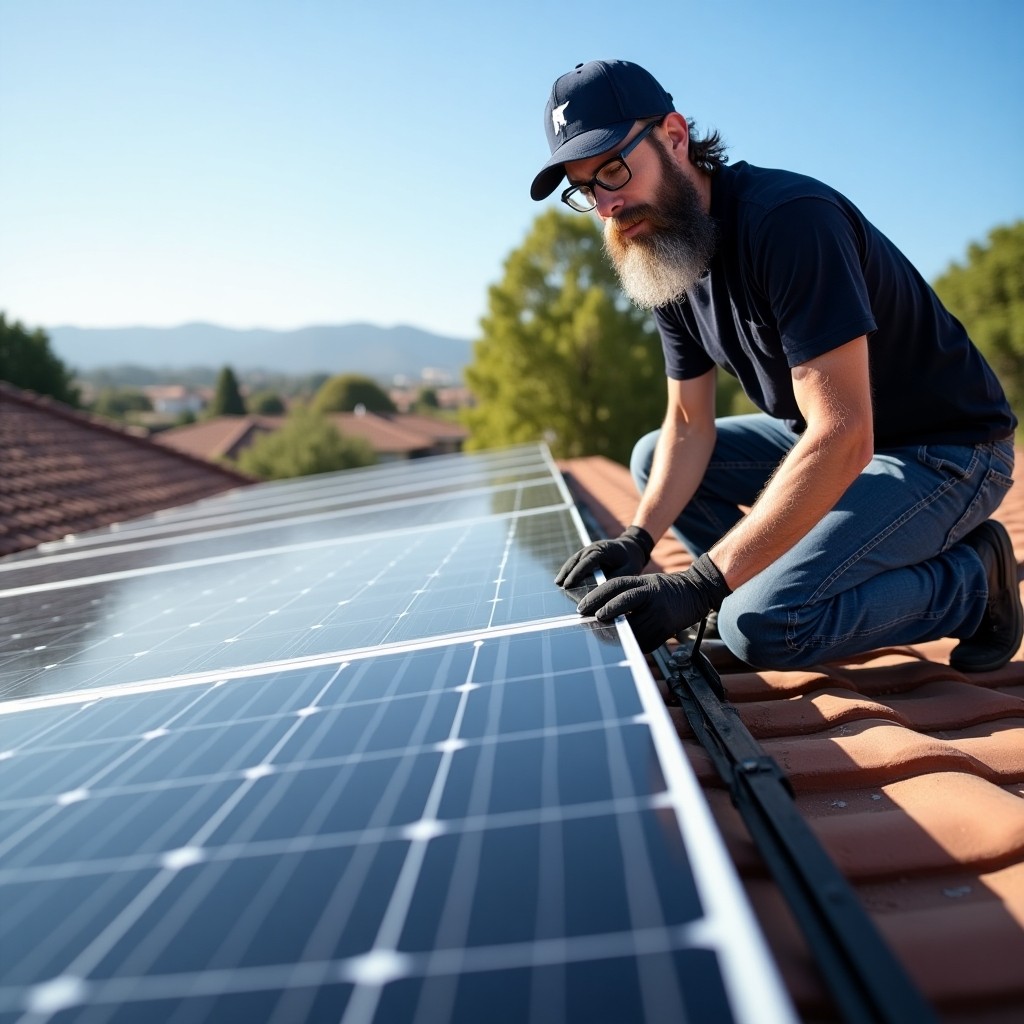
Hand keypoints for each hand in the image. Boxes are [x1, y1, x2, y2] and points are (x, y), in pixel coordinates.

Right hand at [555, 526, 654, 588]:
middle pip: (577, 560)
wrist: (632, 546)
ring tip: (557, 583)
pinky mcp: (588, 552)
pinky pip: (576, 560)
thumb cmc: (631, 560)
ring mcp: (589, 548)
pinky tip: (563, 578)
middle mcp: (594, 547)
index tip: (568, 584)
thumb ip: (614, 578)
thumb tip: (600, 590)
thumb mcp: (628, 570)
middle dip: (568, 572)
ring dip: (565, 570)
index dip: (577, 573)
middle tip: (559, 586)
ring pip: (574, 559)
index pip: (587, 562)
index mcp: (603, 550)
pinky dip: (569, 568)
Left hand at [575, 554, 730, 652]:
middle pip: (623, 604)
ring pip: (633, 627)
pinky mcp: (667, 628)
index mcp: (642, 583)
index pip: (615, 587)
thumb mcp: (645, 585)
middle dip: (605, 616)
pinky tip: (630, 643)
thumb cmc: (665, 590)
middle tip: (592, 624)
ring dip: (619, 635)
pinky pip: (646, 641)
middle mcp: (651, 595)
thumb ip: (627, 595)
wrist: (697, 591)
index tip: (582, 608)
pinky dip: (636, 643)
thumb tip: (600, 613)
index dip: (596, 596)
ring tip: (608, 637)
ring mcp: (660, 612)